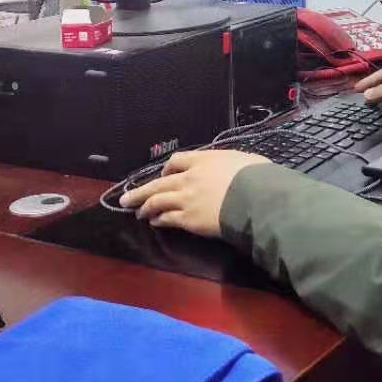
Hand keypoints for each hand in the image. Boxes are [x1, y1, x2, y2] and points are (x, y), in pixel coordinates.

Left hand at [120, 150, 269, 236]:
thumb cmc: (255, 176)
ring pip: (157, 201)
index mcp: (203, 160)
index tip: (164, 174)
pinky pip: (167, 218)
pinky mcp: (188, 218)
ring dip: (145, 206)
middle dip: (140, 191)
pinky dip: (158, 219)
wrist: (254, 197)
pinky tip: (154, 222)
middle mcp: (189, 178)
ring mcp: (186, 199)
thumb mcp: (242, 160)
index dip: (167, 169)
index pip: (177, 160)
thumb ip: (229, 164)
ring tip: (137, 211)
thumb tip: (232, 168)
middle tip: (126, 198)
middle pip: (158, 183)